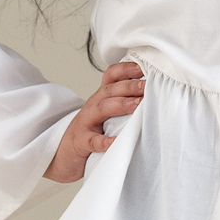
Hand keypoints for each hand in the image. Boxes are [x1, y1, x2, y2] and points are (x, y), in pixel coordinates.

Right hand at [44, 60, 144, 183]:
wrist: (66, 151)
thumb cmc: (92, 130)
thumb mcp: (105, 111)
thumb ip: (123, 101)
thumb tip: (154, 93)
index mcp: (101, 96)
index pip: (111, 76)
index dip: (125, 69)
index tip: (143, 68)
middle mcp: (93, 105)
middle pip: (110, 90)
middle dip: (130, 86)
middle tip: (148, 86)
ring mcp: (86, 122)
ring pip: (102, 108)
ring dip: (120, 105)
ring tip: (137, 105)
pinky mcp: (82, 141)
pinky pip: (93, 140)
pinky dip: (104, 141)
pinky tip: (114, 142)